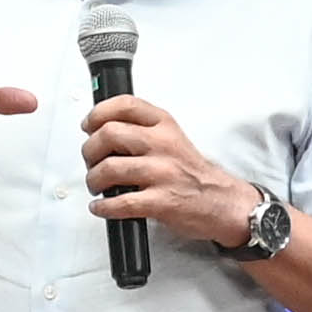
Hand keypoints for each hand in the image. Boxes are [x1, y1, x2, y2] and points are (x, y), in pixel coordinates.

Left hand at [84, 93, 258, 251]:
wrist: (223, 202)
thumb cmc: (193, 173)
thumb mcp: (172, 138)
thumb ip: (142, 130)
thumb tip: (103, 131)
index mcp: (164, 125)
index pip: (125, 104)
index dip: (98, 113)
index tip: (88, 125)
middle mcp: (163, 145)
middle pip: (108, 134)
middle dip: (90, 151)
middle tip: (91, 162)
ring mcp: (162, 173)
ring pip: (109, 168)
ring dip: (93, 180)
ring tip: (97, 186)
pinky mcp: (162, 201)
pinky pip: (120, 203)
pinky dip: (103, 207)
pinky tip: (102, 206)